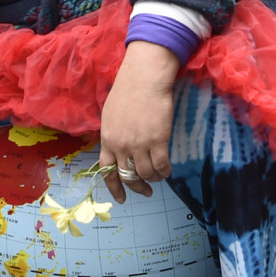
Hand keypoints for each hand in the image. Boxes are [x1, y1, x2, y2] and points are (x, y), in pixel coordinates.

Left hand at [99, 41, 177, 202]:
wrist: (144, 78)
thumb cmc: (128, 90)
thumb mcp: (110, 115)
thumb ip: (113, 134)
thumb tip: (118, 148)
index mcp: (107, 139)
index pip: (107, 171)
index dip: (115, 188)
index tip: (121, 198)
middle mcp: (121, 146)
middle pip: (128, 176)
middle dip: (138, 188)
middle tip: (146, 191)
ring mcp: (139, 144)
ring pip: (145, 174)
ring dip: (154, 178)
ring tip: (159, 176)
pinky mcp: (157, 141)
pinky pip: (162, 166)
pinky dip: (165, 171)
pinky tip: (168, 170)